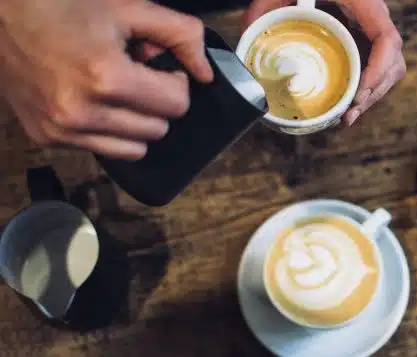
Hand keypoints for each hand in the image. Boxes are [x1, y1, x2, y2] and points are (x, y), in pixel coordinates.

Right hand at [0, 0, 212, 159]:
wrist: (1, 15)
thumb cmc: (64, 5)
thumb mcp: (129, 7)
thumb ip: (180, 34)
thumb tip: (206, 73)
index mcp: (106, 77)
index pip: (176, 105)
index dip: (176, 83)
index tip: (160, 68)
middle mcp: (82, 111)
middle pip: (158, 129)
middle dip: (157, 103)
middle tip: (136, 75)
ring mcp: (62, 129)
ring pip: (135, 149)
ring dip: (137, 122)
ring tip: (117, 90)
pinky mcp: (47, 138)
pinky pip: (103, 150)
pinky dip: (109, 131)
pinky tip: (94, 100)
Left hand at [242, 0, 405, 125]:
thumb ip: (262, 9)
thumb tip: (246, 40)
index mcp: (364, 3)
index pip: (387, 40)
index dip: (379, 70)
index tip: (359, 93)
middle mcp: (373, 19)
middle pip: (392, 63)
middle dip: (373, 93)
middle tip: (348, 114)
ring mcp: (370, 31)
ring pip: (388, 70)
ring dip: (371, 96)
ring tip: (347, 117)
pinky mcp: (363, 41)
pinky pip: (374, 68)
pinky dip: (365, 88)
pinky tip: (347, 104)